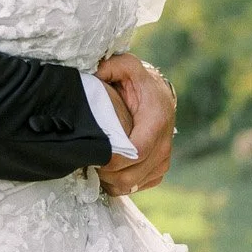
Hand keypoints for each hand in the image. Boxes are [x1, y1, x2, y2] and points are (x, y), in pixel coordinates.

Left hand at [95, 52, 174, 198]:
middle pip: (133, 174)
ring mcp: (163, 159)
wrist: (159, 95)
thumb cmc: (138, 82)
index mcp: (157, 120)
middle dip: (107, 173)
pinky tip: (107, 172)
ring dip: (111, 181)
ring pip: (133, 184)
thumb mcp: (127, 66)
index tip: (94, 156)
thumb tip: (97, 73)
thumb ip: (112, 66)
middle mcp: (164, 143)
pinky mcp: (159, 169)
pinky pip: (138, 186)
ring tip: (94, 166)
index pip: (137, 151)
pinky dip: (120, 184)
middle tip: (88, 161)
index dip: (114, 159)